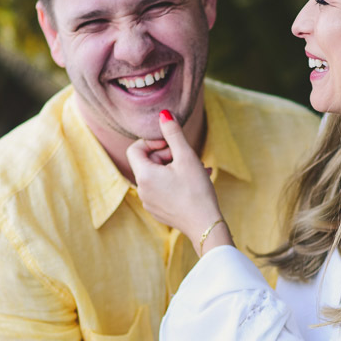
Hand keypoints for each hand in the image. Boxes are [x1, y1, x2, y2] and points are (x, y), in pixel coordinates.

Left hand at [127, 111, 230, 254]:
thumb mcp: (186, 157)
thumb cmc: (196, 191)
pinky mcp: (159, 212)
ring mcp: (149, 203)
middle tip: (186, 158)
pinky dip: (175, 183)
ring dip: (174, 168)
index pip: (135, 148)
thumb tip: (163, 114)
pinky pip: (162, 190)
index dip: (152, 142)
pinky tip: (195, 182)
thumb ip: (173, 133)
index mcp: (144, 175)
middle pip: (147, 163)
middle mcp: (142, 190)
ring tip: (197, 169)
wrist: (205, 226)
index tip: (171, 145)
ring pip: (157, 176)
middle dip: (166, 155)